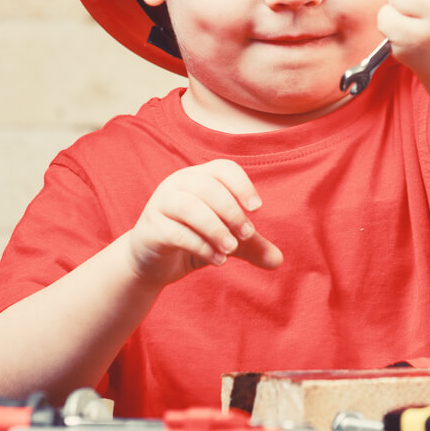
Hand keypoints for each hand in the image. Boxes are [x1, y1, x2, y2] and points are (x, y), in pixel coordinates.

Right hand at [126, 159, 282, 286]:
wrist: (150, 261)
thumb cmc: (192, 240)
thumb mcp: (224, 240)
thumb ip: (250, 246)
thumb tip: (278, 261)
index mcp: (198, 177)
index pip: (222, 169)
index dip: (242, 184)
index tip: (257, 207)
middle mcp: (178, 184)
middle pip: (207, 186)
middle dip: (231, 211)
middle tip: (247, 234)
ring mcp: (161, 204)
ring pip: (189, 207)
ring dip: (216, 228)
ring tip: (231, 249)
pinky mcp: (151, 229)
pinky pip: (176, 233)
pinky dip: (201, 246)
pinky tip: (217, 260)